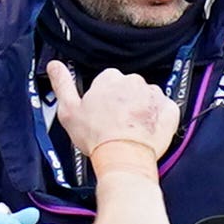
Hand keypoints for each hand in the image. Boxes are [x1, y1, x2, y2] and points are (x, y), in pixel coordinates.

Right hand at [47, 57, 178, 163]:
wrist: (123, 157)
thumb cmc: (96, 137)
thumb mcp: (68, 110)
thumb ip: (62, 84)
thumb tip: (55, 66)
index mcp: (110, 78)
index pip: (109, 81)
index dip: (105, 98)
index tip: (103, 112)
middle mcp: (134, 81)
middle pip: (130, 88)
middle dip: (125, 102)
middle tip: (117, 123)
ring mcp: (154, 94)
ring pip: (148, 98)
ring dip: (142, 110)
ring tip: (132, 129)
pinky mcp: (169, 109)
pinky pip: (166, 109)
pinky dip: (160, 118)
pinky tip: (148, 130)